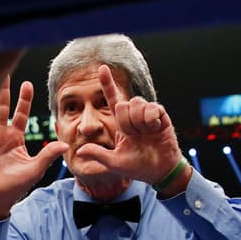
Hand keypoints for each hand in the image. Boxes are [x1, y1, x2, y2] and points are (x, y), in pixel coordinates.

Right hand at [0, 76, 67, 221]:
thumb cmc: (15, 186)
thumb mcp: (35, 169)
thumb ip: (48, 155)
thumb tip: (64, 145)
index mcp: (14, 138)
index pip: (20, 113)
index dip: (24, 100)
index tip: (28, 84)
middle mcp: (0, 134)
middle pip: (1, 107)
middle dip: (3, 91)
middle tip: (4, 72)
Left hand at [74, 65, 186, 190]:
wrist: (159, 171)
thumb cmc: (138, 167)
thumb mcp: (114, 162)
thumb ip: (98, 155)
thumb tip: (79, 151)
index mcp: (121, 124)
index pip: (112, 99)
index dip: (107, 83)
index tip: (102, 68)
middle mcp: (133, 116)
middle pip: (123, 103)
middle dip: (126, 121)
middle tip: (134, 136)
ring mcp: (147, 115)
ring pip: (137, 103)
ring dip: (138, 121)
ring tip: (145, 133)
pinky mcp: (161, 116)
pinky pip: (152, 108)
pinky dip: (151, 119)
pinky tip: (154, 129)